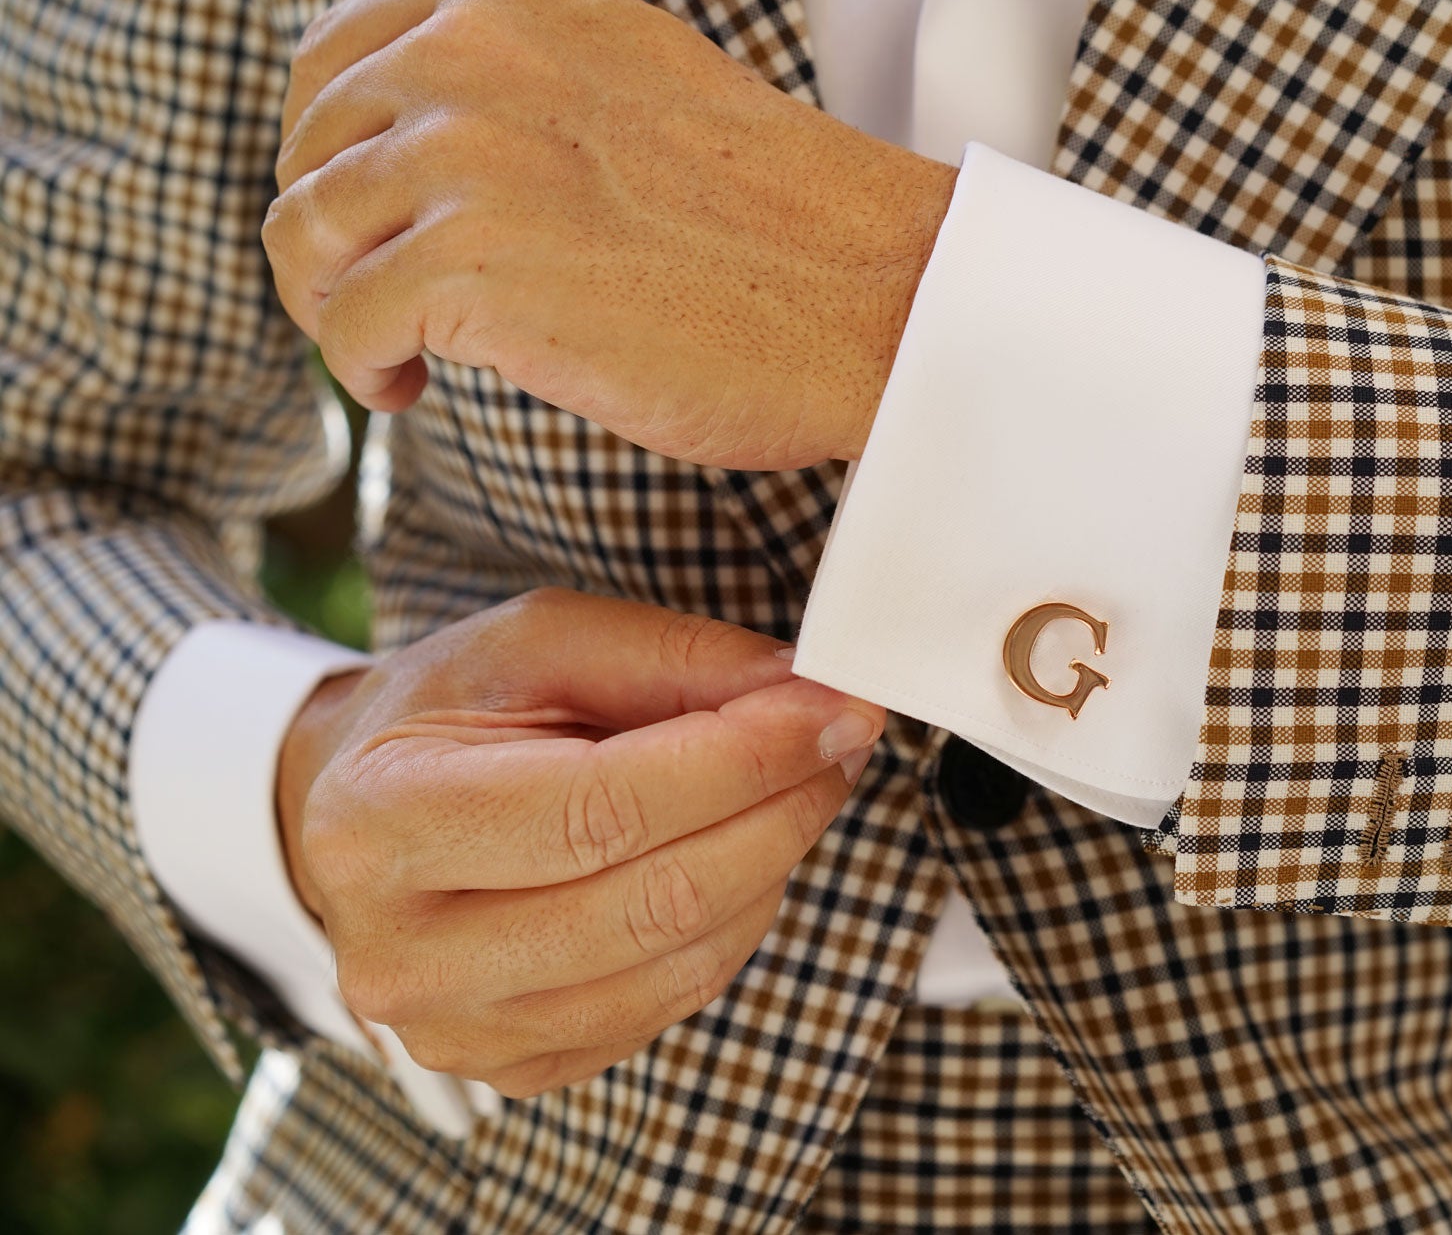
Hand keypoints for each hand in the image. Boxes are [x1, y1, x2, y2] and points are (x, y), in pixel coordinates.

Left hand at [263, 0, 957, 470]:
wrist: (877, 295)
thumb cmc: (775, 220)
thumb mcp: (625, 82)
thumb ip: (514, 84)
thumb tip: (400, 154)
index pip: (331, 64)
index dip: (332, 159)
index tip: (373, 226)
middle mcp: (470, 49)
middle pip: (306, 154)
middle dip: (330, 244)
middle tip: (385, 307)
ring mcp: (466, 153)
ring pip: (303, 237)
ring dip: (334, 311)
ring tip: (398, 355)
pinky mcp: (471, 265)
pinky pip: (345, 328)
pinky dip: (362, 372)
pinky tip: (412, 389)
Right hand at [275, 587, 883, 1097]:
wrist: (354, 814)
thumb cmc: (446, 717)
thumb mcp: (536, 641)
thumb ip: (669, 656)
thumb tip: (798, 689)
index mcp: (385, 818)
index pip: (602, 807)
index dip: (742, 761)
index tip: (832, 709)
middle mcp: (405, 949)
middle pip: (653, 899)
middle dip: (780, 810)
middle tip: (839, 743)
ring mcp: (458, 1029)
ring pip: (679, 962)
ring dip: (773, 867)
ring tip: (800, 787)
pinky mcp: (515, 1068)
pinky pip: (673, 1005)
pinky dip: (735, 924)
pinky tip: (741, 857)